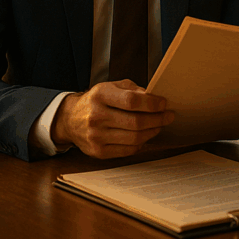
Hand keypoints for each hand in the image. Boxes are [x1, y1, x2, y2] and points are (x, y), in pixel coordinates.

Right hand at [52, 80, 175, 158]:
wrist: (70, 119)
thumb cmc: (96, 101)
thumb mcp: (112, 87)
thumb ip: (133, 90)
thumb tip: (155, 98)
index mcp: (100, 95)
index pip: (132, 101)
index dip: (152, 104)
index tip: (164, 104)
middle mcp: (96, 116)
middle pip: (136, 122)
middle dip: (157, 119)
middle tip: (168, 116)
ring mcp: (96, 136)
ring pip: (134, 138)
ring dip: (152, 132)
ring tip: (159, 125)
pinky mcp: (98, 151)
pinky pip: (128, 150)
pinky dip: (141, 143)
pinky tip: (145, 135)